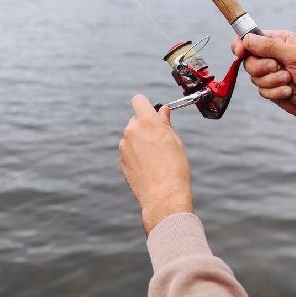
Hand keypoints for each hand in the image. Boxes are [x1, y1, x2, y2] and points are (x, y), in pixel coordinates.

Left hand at [120, 95, 193, 234]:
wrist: (163, 196)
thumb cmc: (174, 168)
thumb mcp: (174, 140)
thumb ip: (165, 123)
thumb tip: (162, 111)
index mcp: (146, 122)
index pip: (138, 100)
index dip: (146, 105)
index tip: (153, 112)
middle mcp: (131, 131)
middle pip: (135, 119)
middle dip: (145, 125)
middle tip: (160, 138)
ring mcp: (123, 147)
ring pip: (132, 136)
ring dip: (141, 141)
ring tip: (157, 157)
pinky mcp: (121, 161)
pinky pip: (129, 151)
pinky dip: (137, 154)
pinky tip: (149, 167)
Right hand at [231, 30, 295, 116]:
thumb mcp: (295, 55)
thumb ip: (270, 46)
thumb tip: (247, 39)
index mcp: (279, 41)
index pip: (251, 38)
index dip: (241, 45)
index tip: (239, 52)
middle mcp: (272, 56)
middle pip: (249, 60)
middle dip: (261, 68)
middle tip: (276, 67)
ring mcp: (271, 74)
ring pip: (254, 78)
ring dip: (272, 81)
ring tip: (289, 80)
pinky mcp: (271, 89)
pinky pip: (261, 91)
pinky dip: (275, 92)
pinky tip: (289, 92)